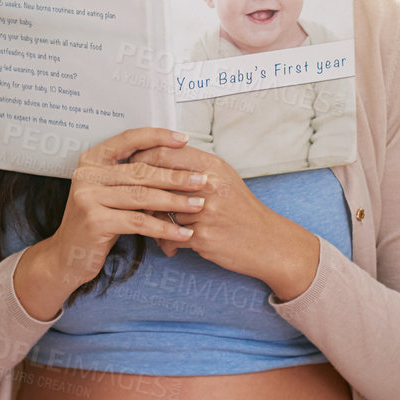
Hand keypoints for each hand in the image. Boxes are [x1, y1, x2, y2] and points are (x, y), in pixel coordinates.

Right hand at [12, 127, 208, 319]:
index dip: (157, 137)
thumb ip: (130, 176)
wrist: (67, 256)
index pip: (128, 139)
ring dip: (175, 202)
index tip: (184, 139)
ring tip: (198, 204)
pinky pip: (138, 222)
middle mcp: (87, 174)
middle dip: (176, 176)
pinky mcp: (94, 221)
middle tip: (202, 180)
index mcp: (92, 160)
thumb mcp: (109, 193)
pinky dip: (164, 228)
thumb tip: (172, 162)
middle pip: (141, 171)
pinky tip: (182, 233)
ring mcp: (88, 197)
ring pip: (142, 196)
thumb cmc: (96, 223)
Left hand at [129, 144, 319, 299]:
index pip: (165, 153)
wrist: (268, 243)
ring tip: (154, 228)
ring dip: (153, 222)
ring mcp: (206, 211)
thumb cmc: (242, 211)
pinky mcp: (203, 236)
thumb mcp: (223, 179)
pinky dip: (167, 243)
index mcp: (213, 166)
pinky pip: (170, 236)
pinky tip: (169, 246)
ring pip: (160, 211)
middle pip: (157, 181)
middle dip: (140, 192)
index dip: (141, 159)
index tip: (130, 167)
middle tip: (131, 199)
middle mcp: (209, 185)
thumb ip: (194, 168)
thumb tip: (157, 159)